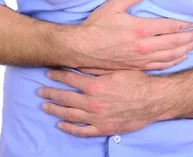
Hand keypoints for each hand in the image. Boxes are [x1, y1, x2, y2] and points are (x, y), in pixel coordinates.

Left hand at [39, 69, 161, 136]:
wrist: (152, 100)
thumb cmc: (136, 81)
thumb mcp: (116, 68)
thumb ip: (96, 67)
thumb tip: (79, 62)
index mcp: (95, 85)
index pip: (70, 79)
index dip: (57, 75)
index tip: (48, 73)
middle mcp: (92, 102)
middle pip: (65, 97)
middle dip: (51, 93)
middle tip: (40, 90)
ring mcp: (96, 117)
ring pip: (70, 114)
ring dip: (55, 110)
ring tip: (45, 106)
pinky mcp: (103, 128)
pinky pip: (82, 130)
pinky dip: (69, 128)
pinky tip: (61, 124)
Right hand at [69, 0, 192, 70]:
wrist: (83, 48)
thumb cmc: (97, 25)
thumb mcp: (115, 5)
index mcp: (141, 28)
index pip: (170, 27)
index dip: (185, 25)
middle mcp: (144, 45)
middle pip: (174, 42)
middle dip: (190, 38)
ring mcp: (141, 58)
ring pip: (169, 56)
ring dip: (185, 50)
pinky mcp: (136, 67)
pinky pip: (160, 66)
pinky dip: (173, 62)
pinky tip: (179, 58)